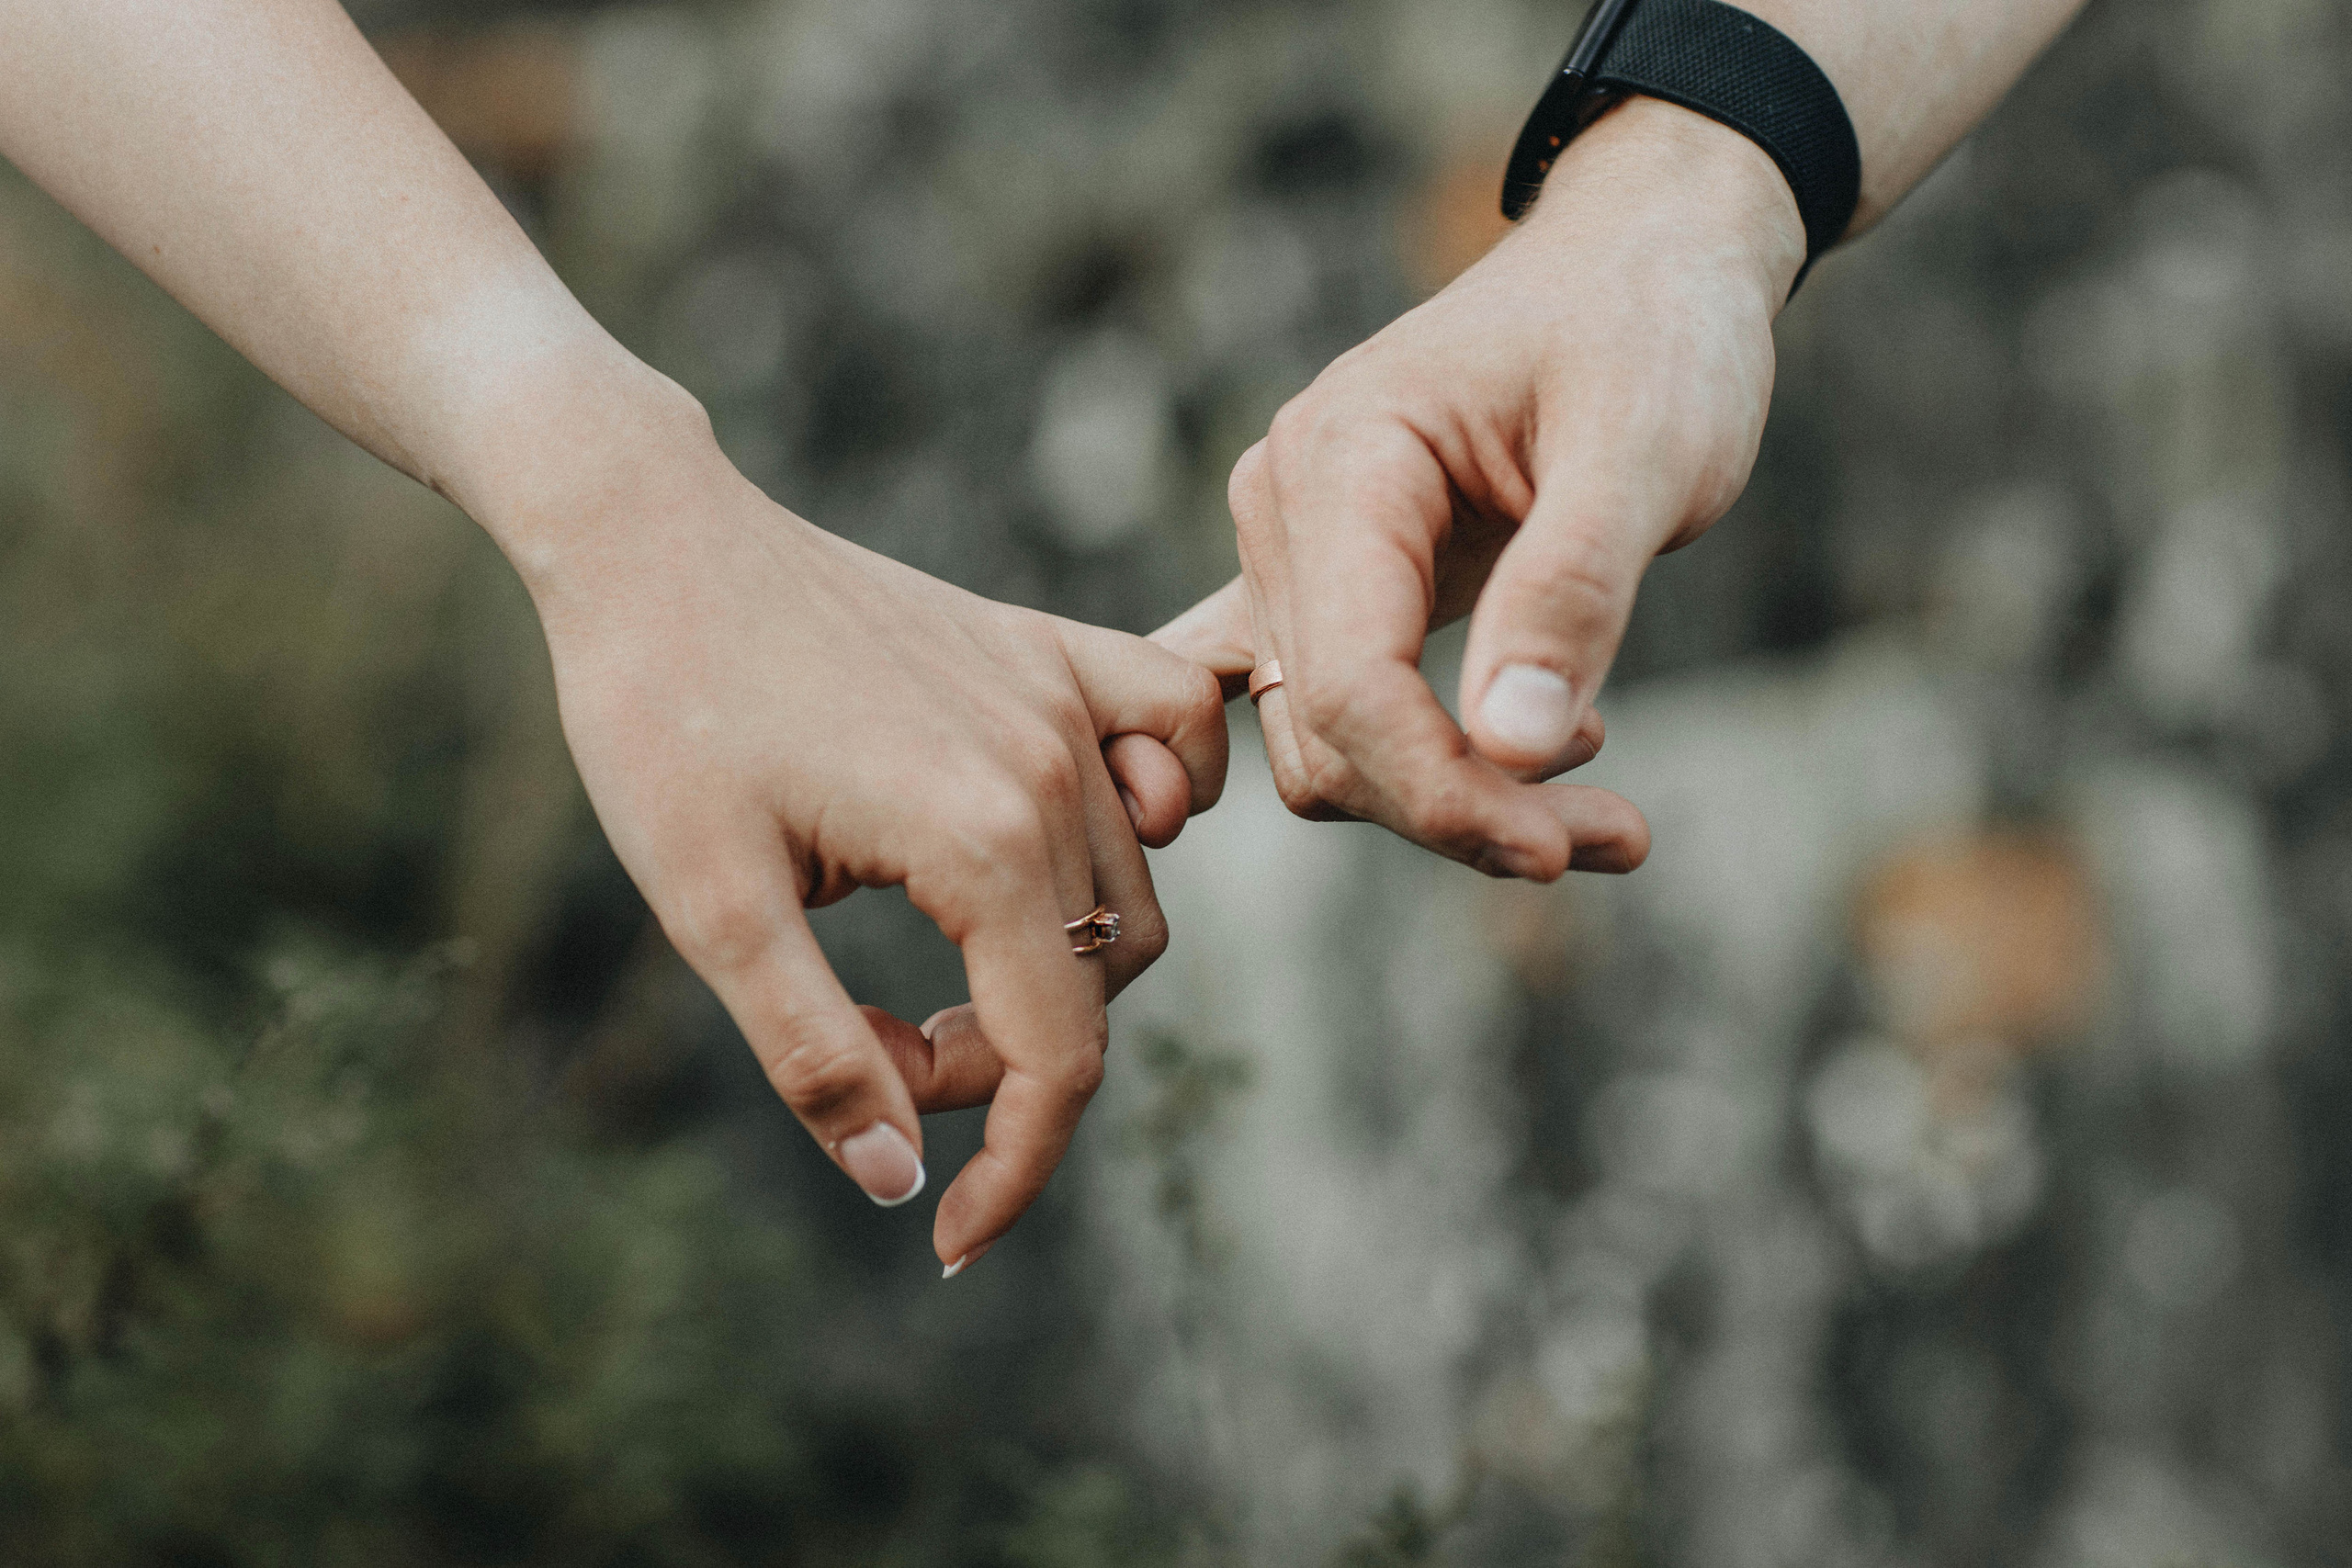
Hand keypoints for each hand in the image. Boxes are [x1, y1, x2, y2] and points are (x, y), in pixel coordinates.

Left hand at [501, 376, 1224, 1271]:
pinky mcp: (1045, 647)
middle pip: (1091, 984)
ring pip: (1131, 887)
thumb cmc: (661, 717)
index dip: (1016, 1171)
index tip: (952, 1239)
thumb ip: (818, 1055)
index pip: (1058, 1055)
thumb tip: (898, 1185)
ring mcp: (1060, 697)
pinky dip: (1167, 800)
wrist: (649, 540)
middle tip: (872, 1052)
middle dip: (996, 1065)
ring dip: (1048, 967)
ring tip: (920, 968)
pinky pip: (1176, 727)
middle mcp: (1051, 767)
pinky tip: (1098, 832)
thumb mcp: (712, 911)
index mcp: (978, 841)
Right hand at [1156, 98, 1809, 878]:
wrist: (1641, 262)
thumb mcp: (1647, 444)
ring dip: (1448, 800)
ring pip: (1324, 745)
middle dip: (1462, 810)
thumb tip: (1506, 746)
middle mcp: (1285, 506)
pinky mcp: (1332, 587)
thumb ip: (1571, 590)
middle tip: (1617, 836)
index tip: (1562, 849)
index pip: (1347, 683)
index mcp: (1341, 457)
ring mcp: (1293, 550)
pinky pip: (1325, 711)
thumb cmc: (1651, 328)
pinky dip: (1404, 770)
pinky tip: (1505, 793)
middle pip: (1329, 734)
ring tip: (1597, 801)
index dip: (1443, 790)